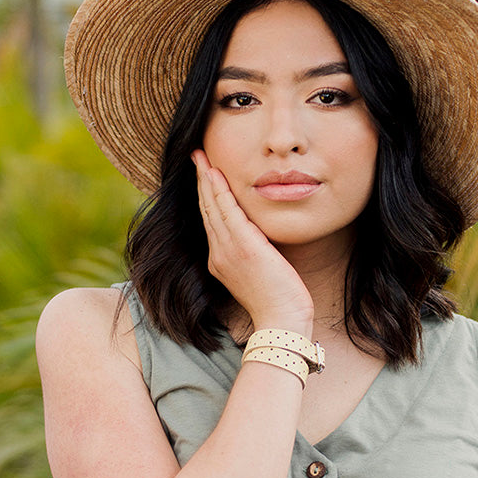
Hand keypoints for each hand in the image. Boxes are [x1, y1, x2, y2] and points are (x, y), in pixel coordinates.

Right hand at [192, 150, 313, 332]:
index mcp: (221, 261)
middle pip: (207, 210)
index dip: (207, 196)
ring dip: (206, 179)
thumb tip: (263, 240)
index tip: (205, 175)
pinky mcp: (243, 247)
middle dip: (202, 181)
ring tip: (201, 157)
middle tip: (196, 156)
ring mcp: (228, 251)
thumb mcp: (261, 274)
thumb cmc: (278, 302)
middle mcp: (219, 254)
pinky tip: (215, 174)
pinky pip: (227, 212)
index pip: (211, 221)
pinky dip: (219, 192)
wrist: (281, 321)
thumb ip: (256, 254)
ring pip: (213, 207)